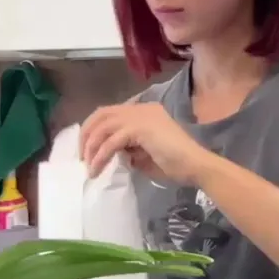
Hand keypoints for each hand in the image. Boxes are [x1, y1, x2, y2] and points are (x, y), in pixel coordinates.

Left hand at [80, 102, 211, 183]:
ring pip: (103, 126)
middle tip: (82, 157)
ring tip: (88, 166)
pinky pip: (111, 141)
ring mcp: (141, 116)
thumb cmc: (176, 164)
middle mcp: (142, 109)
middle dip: (87, 135)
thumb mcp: (145, 154)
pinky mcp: (140, 128)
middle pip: (102, 114)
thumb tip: (112, 152)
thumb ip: (128, 149)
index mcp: (145, 112)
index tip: (88, 149)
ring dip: (91, 147)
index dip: (95, 129)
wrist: (195, 165)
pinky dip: (100, 155)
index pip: (112, 113)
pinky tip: (97, 169)